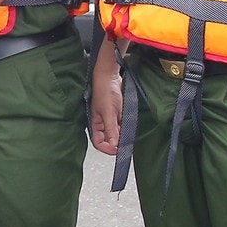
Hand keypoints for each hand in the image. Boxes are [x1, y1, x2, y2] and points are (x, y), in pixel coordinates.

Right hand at [89, 41, 123, 155]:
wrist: (110, 76)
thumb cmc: (105, 91)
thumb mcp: (109, 113)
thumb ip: (111, 130)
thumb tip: (114, 144)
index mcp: (95, 124)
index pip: (99, 143)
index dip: (108, 149)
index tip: (118, 150)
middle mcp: (102, 123)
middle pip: (108, 139)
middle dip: (117, 142)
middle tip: (127, 143)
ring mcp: (110, 118)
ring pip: (116, 132)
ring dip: (123, 133)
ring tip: (129, 132)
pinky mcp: (117, 112)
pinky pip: (122, 124)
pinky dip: (126, 125)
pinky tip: (130, 123)